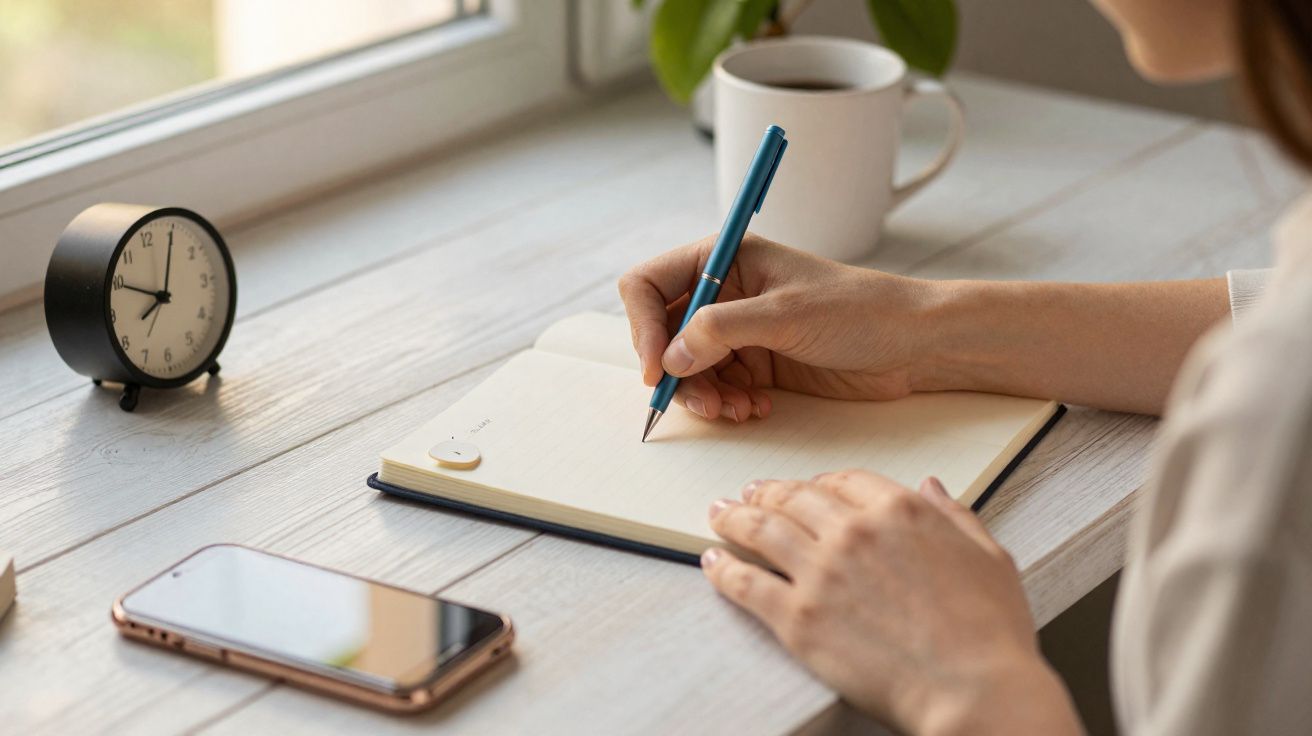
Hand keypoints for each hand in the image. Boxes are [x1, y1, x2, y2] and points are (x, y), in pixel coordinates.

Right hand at [618, 234, 940, 422]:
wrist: (914, 345)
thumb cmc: (860, 310)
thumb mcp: (786, 314)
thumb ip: (721, 330)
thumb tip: (671, 357)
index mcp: (725, 257)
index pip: (650, 285)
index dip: (644, 326)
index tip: (658, 368)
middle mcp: (724, 292)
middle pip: (662, 334)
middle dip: (676, 372)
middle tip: (704, 402)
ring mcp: (738, 330)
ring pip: (687, 368)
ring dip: (703, 395)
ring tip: (735, 411)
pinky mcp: (756, 363)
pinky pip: (716, 387)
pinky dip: (726, 404)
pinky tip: (755, 409)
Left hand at [702, 471, 1081, 734]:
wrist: (972, 690)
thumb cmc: (990, 634)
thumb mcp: (989, 558)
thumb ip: (955, 516)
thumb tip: (932, 487)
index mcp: (900, 510)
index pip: (844, 481)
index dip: (819, 483)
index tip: (806, 488)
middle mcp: (853, 532)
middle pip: (795, 498)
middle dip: (768, 493)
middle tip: (749, 493)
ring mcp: (821, 573)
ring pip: (762, 530)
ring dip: (734, 518)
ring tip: (718, 513)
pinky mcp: (797, 618)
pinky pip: (746, 583)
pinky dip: (723, 569)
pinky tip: (711, 562)